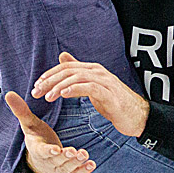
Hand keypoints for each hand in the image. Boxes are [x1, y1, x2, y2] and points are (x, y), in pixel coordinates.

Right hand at [5, 91, 95, 172]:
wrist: (40, 164)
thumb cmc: (37, 139)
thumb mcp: (29, 126)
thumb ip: (21, 111)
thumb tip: (8, 93)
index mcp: (38, 150)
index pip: (42, 152)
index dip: (48, 152)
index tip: (55, 150)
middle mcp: (49, 162)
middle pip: (57, 161)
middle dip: (66, 157)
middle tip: (74, 151)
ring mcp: (59, 170)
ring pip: (68, 168)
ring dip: (76, 163)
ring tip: (84, 154)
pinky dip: (84, 171)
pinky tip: (91, 164)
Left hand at [32, 52, 149, 136]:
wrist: (137, 116)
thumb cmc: (114, 102)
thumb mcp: (92, 86)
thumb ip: (78, 72)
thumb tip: (62, 56)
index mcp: (93, 69)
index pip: (66, 67)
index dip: (50, 74)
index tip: (37, 85)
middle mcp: (99, 72)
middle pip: (69, 71)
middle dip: (50, 80)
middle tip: (36, 91)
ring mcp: (105, 82)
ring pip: (77, 78)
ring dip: (59, 86)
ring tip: (48, 97)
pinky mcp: (110, 94)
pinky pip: (90, 88)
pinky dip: (75, 89)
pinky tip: (64, 95)